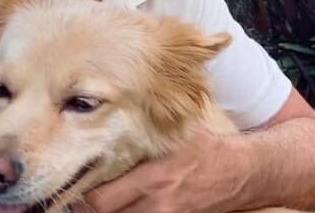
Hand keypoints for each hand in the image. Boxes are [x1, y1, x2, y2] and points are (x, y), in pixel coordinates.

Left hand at [72, 125, 243, 212]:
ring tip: (100, 198)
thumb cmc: (207, 146)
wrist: (241, 172)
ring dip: (109, 210)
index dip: (83, 194)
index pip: (103, 197)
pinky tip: (125, 204)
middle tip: (80, 195)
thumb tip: (110, 111)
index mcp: (154, 175)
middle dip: (90, 205)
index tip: (73, 185)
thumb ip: (146, 125)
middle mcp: (157, 200)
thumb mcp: (176, 131)